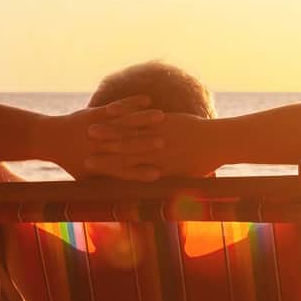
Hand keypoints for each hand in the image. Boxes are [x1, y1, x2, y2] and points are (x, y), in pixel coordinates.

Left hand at [56, 96, 167, 180]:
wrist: (48, 139)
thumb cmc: (69, 161)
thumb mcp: (85, 178)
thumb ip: (103, 184)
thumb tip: (121, 197)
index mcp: (98, 165)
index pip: (123, 171)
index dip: (141, 172)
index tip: (159, 173)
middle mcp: (98, 147)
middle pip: (125, 146)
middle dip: (146, 143)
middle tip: (165, 143)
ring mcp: (96, 128)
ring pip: (123, 124)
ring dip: (143, 119)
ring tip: (161, 117)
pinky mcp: (95, 113)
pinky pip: (117, 107)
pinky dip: (133, 103)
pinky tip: (148, 99)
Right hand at [77, 110, 220, 181]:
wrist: (220, 142)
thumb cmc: (205, 161)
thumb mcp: (186, 175)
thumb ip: (173, 181)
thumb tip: (164, 189)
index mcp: (158, 169)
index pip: (126, 171)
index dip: (107, 169)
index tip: (89, 168)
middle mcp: (154, 154)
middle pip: (122, 154)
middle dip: (101, 152)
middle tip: (81, 151)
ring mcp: (157, 136)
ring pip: (127, 135)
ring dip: (107, 132)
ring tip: (89, 130)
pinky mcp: (164, 122)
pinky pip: (140, 119)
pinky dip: (124, 115)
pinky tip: (110, 110)